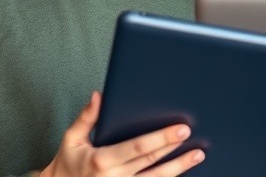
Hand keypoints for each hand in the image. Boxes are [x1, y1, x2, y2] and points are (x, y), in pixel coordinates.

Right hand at [39, 92, 204, 176]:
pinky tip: (182, 172)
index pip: (138, 147)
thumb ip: (87, 118)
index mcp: (102, 159)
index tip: (180, 129)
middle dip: (175, 150)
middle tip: (195, 138)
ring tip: (197, 155)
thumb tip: (99, 96)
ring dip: (178, 168)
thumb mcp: (71, 139)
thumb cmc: (68, 163)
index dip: (161, 138)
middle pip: (151, 163)